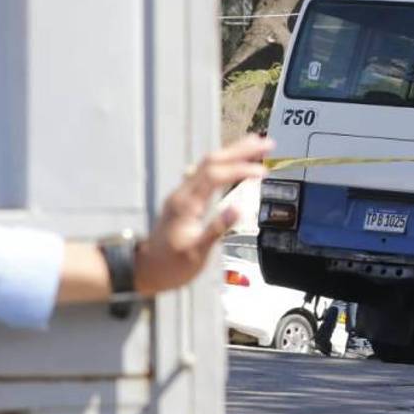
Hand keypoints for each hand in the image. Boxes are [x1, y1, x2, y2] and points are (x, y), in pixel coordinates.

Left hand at [134, 134, 272, 294]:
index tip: (263, 173)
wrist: (146, 269)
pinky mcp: (186, 197)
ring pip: (208, 163)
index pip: (215, 176)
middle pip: (212, 161)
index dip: (240, 170)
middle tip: (267, 144)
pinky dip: (225, 162)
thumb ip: (217, 229)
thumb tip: (239, 208)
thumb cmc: (172, 265)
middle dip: (240, 150)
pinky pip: (206, 172)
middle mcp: (183, 193)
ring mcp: (183, 193)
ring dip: (233, 152)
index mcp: (186, 204)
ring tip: (256, 144)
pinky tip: (234, 161)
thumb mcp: (196, 252)